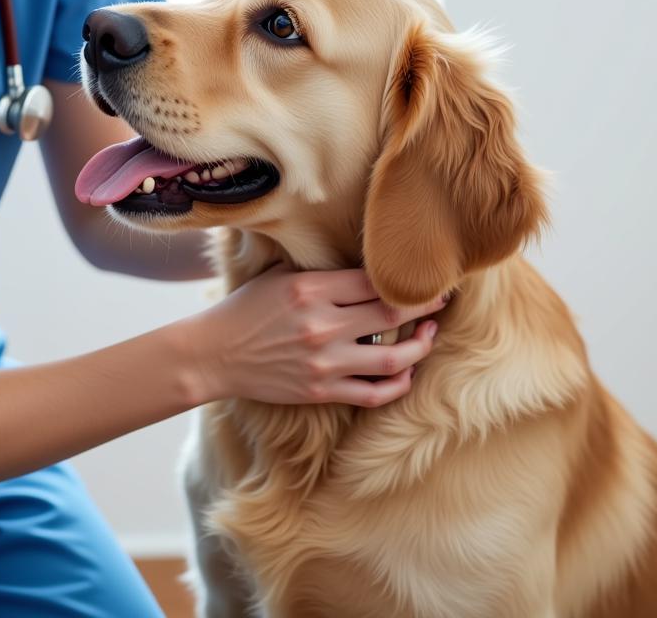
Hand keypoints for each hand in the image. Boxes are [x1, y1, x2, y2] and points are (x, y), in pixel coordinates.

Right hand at [188, 265, 446, 406]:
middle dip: (425, 305)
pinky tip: (407, 371)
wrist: (214, 354)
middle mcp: (321, 325)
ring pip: (394, 358)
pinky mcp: (321, 391)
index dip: (406, 279)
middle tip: (442, 298)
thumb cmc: (246, 309)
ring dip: (421, 346)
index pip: (374, 281)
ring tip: (430, 334)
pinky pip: (374, 393)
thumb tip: (367, 265)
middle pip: (392, 314)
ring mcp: (324, 362)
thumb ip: (322, 273)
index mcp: (311, 289)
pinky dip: (398, 384)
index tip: (426, 275)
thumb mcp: (280, 277)